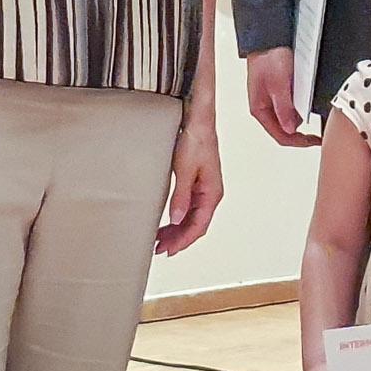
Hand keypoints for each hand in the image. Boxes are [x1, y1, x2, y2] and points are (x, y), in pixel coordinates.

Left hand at [156, 116, 222, 255]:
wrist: (199, 120)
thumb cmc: (196, 140)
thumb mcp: (184, 170)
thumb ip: (181, 196)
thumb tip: (177, 219)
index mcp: (212, 193)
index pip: (198, 226)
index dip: (183, 241)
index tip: (168, 250)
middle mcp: (210, 194)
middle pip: (195, 225)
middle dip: (178, 239)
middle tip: (158, 249)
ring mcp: (204, 189)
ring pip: (191, 218)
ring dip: (177, 230)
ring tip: (160, 239)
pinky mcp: (197, 183)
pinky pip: (188, 207)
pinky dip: (178, 217)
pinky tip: (167, 221)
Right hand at [246, 47, 319, 146]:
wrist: (269, 36)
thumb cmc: (268, 56)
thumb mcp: (279, 84)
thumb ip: (284, 108)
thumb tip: (290, 129)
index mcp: (260, 109)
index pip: (281, 136)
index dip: (300, 142)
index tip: (316, 140)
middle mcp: (265, 107)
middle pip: (286, 129)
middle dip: (303, 130)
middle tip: (320, 128)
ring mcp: (273, 99)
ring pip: (291, 117)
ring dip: (303, 115)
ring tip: (313, 107)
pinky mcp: (280, 90)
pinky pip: (293, 104)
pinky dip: (302, 104)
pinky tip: (308, 96)